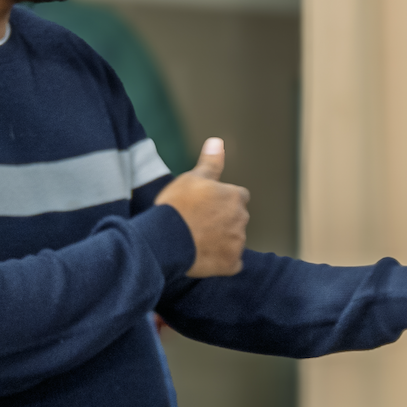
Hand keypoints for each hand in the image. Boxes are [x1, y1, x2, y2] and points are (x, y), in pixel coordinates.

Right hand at [155, 137, 248, 278]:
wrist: (165, 238)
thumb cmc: (177, 206)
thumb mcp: (192, 178)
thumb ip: (210, 162)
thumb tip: (217, 142)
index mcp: (236, 197)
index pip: (238, 197)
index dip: (221, 201)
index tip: (206, 205)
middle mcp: (241, 219)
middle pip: (237, 219)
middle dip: (224, 220)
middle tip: (199, 223)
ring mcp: (238, 243)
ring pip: (234, 240)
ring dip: (222, 240)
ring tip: (197, 239)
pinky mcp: (231, 264)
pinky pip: (232, 263)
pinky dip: (222, 261)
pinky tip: (204, 256)